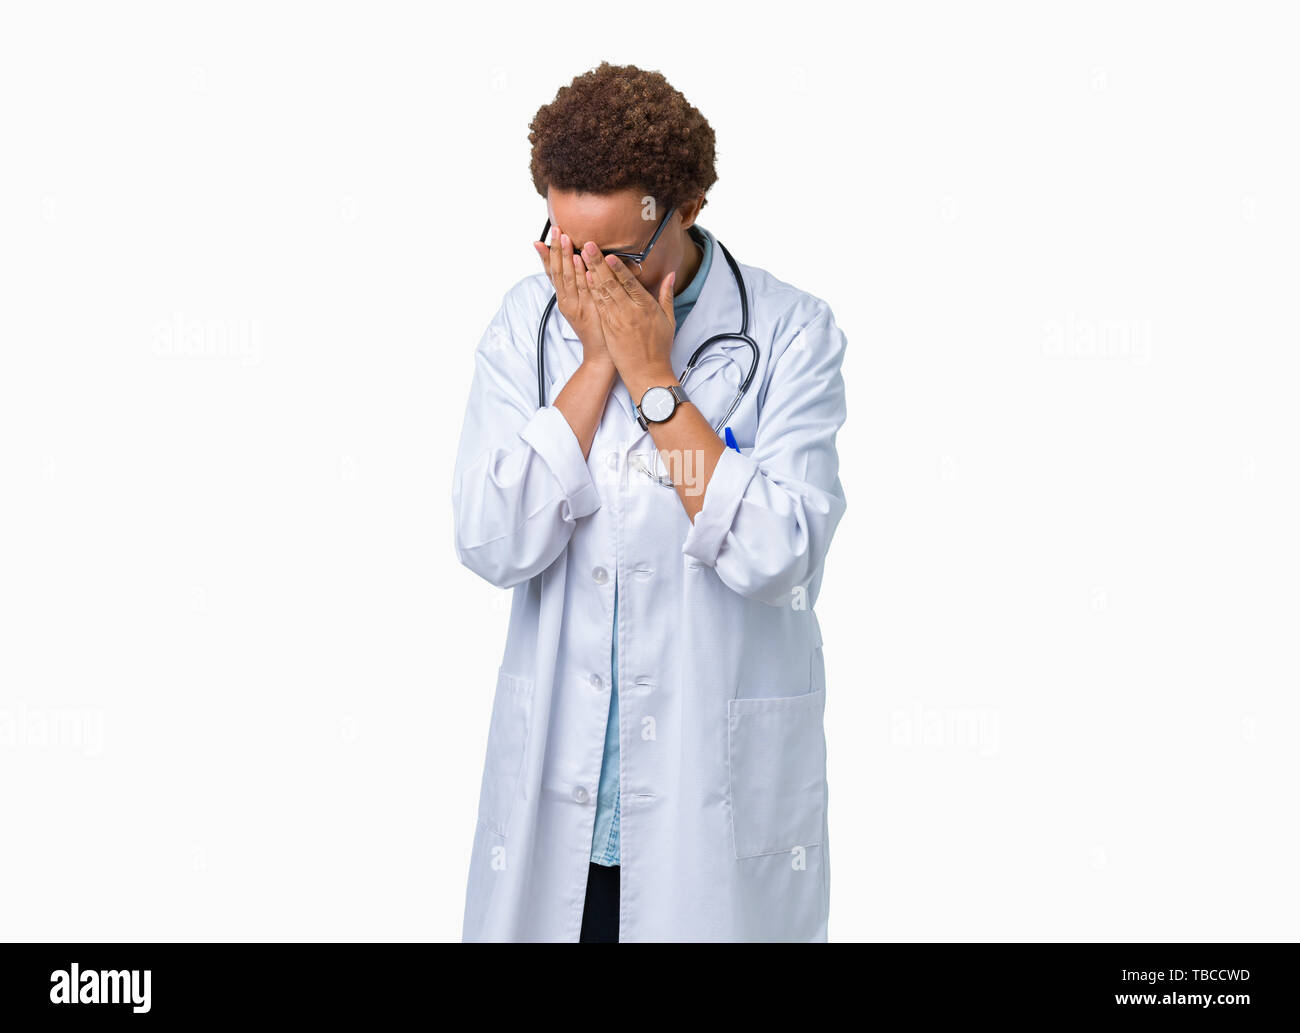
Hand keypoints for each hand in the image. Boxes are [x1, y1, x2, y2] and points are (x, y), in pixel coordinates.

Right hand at [534, 229, 612, 373]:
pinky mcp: (589, 310)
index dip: (546, 257)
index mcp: (564, 300)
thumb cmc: (596, 330)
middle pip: (557, 272)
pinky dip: (580, 275)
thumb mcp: (582, 307)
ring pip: (568, 278)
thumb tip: (579, 267)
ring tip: (564, 239)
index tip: (541, 240)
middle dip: (556, 250)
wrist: (601, 355)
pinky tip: (580, 261)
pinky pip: (584, 289)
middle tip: (555, 231)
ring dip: (566, 257)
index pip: (551, 274)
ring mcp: (578, 306)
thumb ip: (579, 289)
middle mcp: (567, 302)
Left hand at [579, 242, 676, 398]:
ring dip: (590, 272)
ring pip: (601, 292)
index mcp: (646, 308)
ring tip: (580, 256)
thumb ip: (666, 295)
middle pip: (611, 283)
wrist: (647, 373)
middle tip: (587, 245)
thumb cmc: (659, 347)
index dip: (618, 268)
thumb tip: (670, 274)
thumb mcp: (668, 320)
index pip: (630, 283)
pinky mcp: (608, 328)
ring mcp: (616, 320)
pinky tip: (582, 278)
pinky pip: (598, 305)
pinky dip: (590, 291)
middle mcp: (629, 312)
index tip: (609, 255)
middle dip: (598, 263)